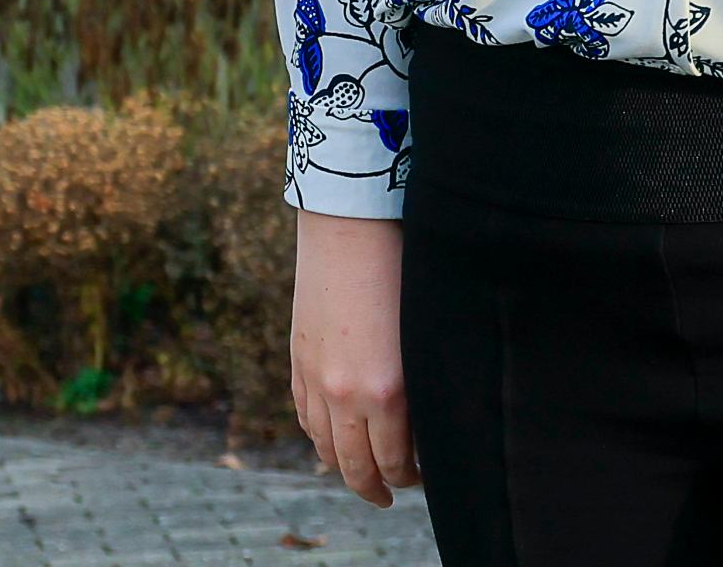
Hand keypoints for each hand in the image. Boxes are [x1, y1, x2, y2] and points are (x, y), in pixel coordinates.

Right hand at [289, 208, 417, 505]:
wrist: (352, 226)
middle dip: (375, 488)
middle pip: (355, 467)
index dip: (410, 479)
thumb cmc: (403, 274)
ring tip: (361, 475)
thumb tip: (423, 428)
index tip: (423, 479)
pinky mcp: (298, 359)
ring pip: (325, 447)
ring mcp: (316, 378)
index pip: (396, 463)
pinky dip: (319, 435)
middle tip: (391, 495)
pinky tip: (333, 438)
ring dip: (343, 467)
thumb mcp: (423, 341)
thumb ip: (420, 390)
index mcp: (388, 393)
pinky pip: (305, 416)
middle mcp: (346, 394)